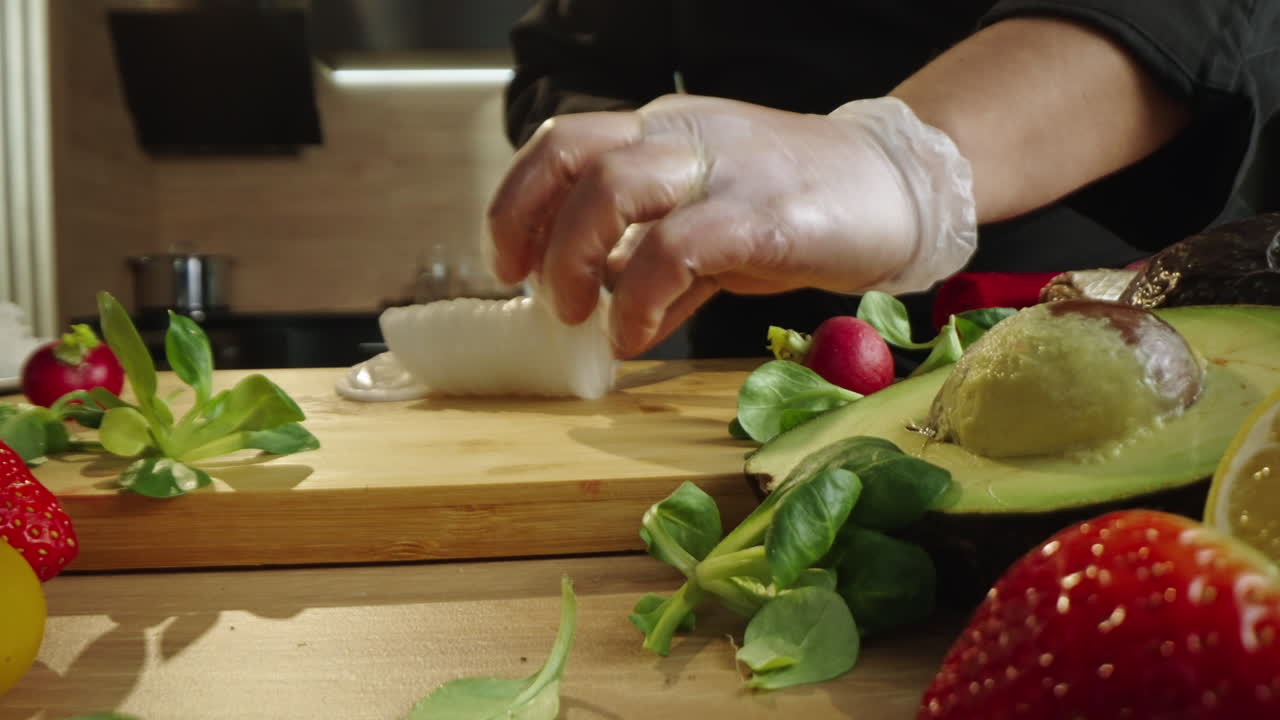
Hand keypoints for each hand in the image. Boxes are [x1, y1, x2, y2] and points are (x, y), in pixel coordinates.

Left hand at [487, 94, 973, 356]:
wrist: (899, 190)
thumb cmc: (798, 209)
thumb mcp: (712, 230)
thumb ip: (655, 264)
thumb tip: (607, 313)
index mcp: (662, 131)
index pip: (562, 142)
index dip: (517, 201)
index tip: (507, 262)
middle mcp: (682, 137)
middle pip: (570, 152)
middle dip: (527, 225)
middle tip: (536, 292)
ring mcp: (723, 170)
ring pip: (612, 189)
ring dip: (575, 260)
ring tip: (582, 317)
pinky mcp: (762, 214)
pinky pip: (676, 248)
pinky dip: (639, 299)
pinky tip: (638, 335)